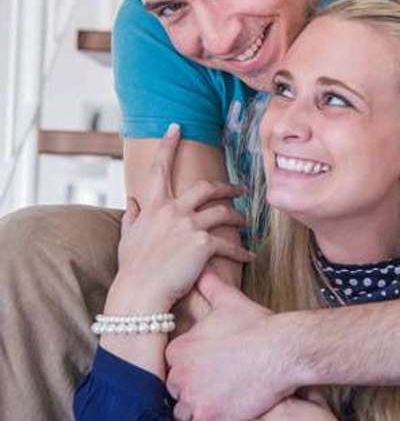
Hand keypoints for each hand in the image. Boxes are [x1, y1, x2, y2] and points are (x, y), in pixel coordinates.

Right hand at [110, 123, 252, 311]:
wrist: (139, 293)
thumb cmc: (132, 269)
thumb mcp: (128, 238)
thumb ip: (133, 217)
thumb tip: (132, 201)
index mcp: (153, 206)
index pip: (160, 169)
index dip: (168, 145)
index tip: (176, 127)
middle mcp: (172, 210)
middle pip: (206, 187)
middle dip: (226, 186)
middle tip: (241, 188)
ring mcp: (189, 225)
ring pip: (223, 212)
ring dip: (238, 217)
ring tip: (247, 222)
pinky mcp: (203, 244)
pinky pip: (229, 244)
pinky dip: (241, 252)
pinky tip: (249, 257)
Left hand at [166, 270, 297, 420]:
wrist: (281, 349)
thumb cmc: (258, 325)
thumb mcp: (230, 302)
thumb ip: (212, 286)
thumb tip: (205, 268)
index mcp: (179, 349)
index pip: (171, 370)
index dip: (185, 375)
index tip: (198, 379)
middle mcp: (179, 374)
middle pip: (173, 394)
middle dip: (186, 398)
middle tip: (204, 400)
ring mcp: (192, 398)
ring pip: (180, 418)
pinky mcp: (208, 419)